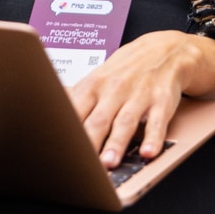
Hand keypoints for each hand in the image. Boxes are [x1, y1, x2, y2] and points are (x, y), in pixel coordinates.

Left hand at [69, 30, 214, 167]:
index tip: (60, 152)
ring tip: (110, 162)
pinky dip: (154, 137)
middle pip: (98, 119)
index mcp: (94, 85)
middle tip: (83, 165)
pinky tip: (149, 152)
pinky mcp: (162, 100)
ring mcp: (139, 94)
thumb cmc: (125, 70)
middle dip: (90, 142)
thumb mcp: (98, 78)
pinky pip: (158, 121)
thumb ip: (77, 100)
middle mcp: (115, 89)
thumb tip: (49, 120)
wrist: (165, 49)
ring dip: (117, 143)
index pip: (76, 110)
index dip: (67, 132)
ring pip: (125, 122)